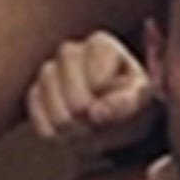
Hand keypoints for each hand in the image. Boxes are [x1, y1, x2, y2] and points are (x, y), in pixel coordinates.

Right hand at [25, 32, 155, 156]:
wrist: (113, 125)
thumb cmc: (134, 107)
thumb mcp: (144, 104)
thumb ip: (127, 104)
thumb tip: (96, 113)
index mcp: (101, 45)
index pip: (97, 79)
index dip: (108, 100)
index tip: (119, 105)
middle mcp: (70, 52)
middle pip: (75, 98)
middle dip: (91, 118)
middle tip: (103, 125)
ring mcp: (49, 72)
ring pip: (57, 112)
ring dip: (75, 129)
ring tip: (91, 130)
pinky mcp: (34, 94)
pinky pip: (41, 122)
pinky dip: (58, 134)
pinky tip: (72, 131)